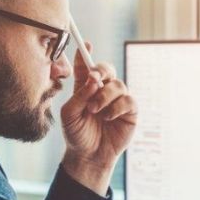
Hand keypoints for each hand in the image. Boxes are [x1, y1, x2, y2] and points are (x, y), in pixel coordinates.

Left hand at [60, 42, 137, 194]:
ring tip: (95, 110)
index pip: (86, 66)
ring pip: (117, 84)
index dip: (85, 53)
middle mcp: (102, 91)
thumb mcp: (69, 114)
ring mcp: (117, 100)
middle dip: (101, 70)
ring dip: (105, 96)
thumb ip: (79, 95)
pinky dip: (116, 107)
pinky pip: (128, 100)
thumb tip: (94, 79)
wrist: (89, 156)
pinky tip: (108, 117)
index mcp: (85, 88)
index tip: (85, 44)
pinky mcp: (129, 111)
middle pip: (106, 69)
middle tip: (93, 79)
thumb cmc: (76, 135)